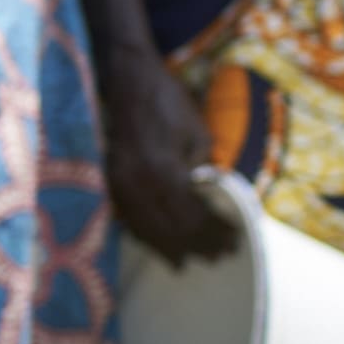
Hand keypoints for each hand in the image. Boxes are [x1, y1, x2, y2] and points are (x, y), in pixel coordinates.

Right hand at [100, 61, 234, 263]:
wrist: (125, 79)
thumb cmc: (167, 100)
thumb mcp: (196, 132)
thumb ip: (201, 169)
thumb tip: (205, 197)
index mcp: (165, 170)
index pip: (194, 213)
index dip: (214, 231)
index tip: (234, 242)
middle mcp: (139, 183)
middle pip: (171, 227)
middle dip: (196, 245)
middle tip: (219, 258)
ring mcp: (120, 184)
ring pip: (145, 228)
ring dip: (169, 248)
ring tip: (187, 263)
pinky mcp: (109, 181)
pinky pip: (127, 218)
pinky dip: (143, 236)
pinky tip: (156, 247)